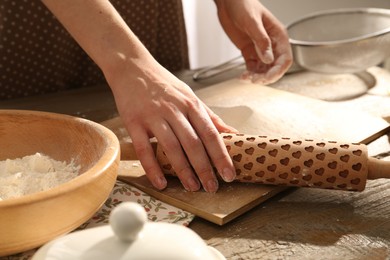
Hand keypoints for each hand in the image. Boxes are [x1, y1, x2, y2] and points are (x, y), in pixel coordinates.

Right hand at [107, 57, 236, 192]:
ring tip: (192, 187)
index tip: (229, 174)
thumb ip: (210, 116)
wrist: (133, 67)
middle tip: (212, 188)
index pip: (210, 133)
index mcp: (191, 105)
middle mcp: (174, 110)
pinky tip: (161, 183)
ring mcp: (153, 115)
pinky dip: (153, 167)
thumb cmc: (164, 84)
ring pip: (171, 147)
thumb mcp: (190, 96)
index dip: (221, 156)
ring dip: (183, 170)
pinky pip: (144, 148)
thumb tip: (233, 133)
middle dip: (205, 168)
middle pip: (193, 143)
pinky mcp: (134, 121)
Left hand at [215, 0, 292, 83]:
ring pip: (264, 69)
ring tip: (246, 78)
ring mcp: (260, 49)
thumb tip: (268, 59)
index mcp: (278, 35)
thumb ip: (261, 41)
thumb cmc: (242, 4)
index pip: (285, 58)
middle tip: (255, 80)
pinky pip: (253, 67)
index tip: (268, 77)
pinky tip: (243, 76)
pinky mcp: (249, 52)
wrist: (228, 2)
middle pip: (275, 67)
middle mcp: (271, 44)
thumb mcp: (252, 22)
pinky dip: (249, 73)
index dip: (278, 70)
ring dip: (257, 77)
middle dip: (267, 76)